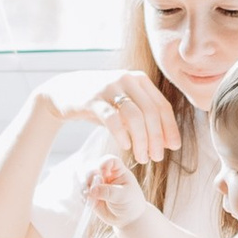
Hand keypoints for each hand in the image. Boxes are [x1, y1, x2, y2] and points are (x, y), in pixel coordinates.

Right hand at [50, 63, 180, 166]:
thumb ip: (144, 121)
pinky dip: (121, 134)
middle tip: (155, 158)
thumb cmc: (100, 103)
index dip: (170, 128)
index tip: (173, 147)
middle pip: (151, 112)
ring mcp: (109, 87)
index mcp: (140, 80)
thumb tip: (168, 142)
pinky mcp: (92, 98)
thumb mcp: (124, 108)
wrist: (63, 92)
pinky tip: (125, 146)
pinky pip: (112, 118)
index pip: (162, 105)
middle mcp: (127, 79)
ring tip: (141, 157)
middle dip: (156, 138)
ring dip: (141, 140)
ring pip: (134, 116)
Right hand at [83, 151, 141, 231]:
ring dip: (82, 185)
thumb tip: (92, 190)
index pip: (109, 160)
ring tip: (87, 196)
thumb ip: (108, 192)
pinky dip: (82, 195)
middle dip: (89, 176)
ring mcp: (97, 183)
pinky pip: (81, 190)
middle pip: (92, 167)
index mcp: (118, 171)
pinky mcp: (90, 193)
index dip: (103, 164)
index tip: (103, 174)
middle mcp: (106, 174)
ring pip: (83, 177)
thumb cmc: (131, 204)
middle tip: (90, 187)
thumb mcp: (123, 196)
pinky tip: (86, 201)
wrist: (127, 218)